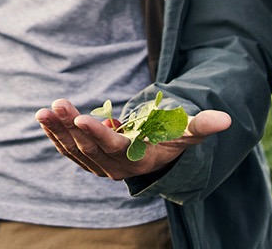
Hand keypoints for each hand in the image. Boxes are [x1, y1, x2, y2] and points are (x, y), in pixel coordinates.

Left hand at [35, 99, 231, 179]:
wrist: (157, 153)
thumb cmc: (174, 138)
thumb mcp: (188, 132)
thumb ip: (202, 125)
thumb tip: (226, 120)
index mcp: (138, 160)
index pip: (114, 149)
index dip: (97, 134)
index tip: (81, 119)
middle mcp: (115, 168)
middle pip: (88, 147)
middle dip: (70, 126)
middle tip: (57, 104)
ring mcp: (99, 165)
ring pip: (74, 148)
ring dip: (58, 129)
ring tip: (45, 109)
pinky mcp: (87, 160)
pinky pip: (68, 148)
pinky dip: (55, 134)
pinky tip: (45, 117)